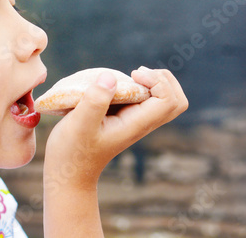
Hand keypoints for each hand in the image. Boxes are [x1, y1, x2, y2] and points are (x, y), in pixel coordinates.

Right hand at [44, 66, 187, 188]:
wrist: (69, 172)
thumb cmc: (72, 150)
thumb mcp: (79, 124)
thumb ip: (95, 100)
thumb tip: (111, 76)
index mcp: (136, 125)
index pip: (168, 101)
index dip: (157, 81)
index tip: (132, 75)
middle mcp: (141, 124)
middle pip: (176, 102)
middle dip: (164, 80)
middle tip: (138, 73)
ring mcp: (134, 122)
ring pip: (163, 100)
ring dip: (153, 82)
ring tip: (131, 76)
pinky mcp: (124, 119)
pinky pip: (145, 100)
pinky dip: (139, 87)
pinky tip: (117, 85)